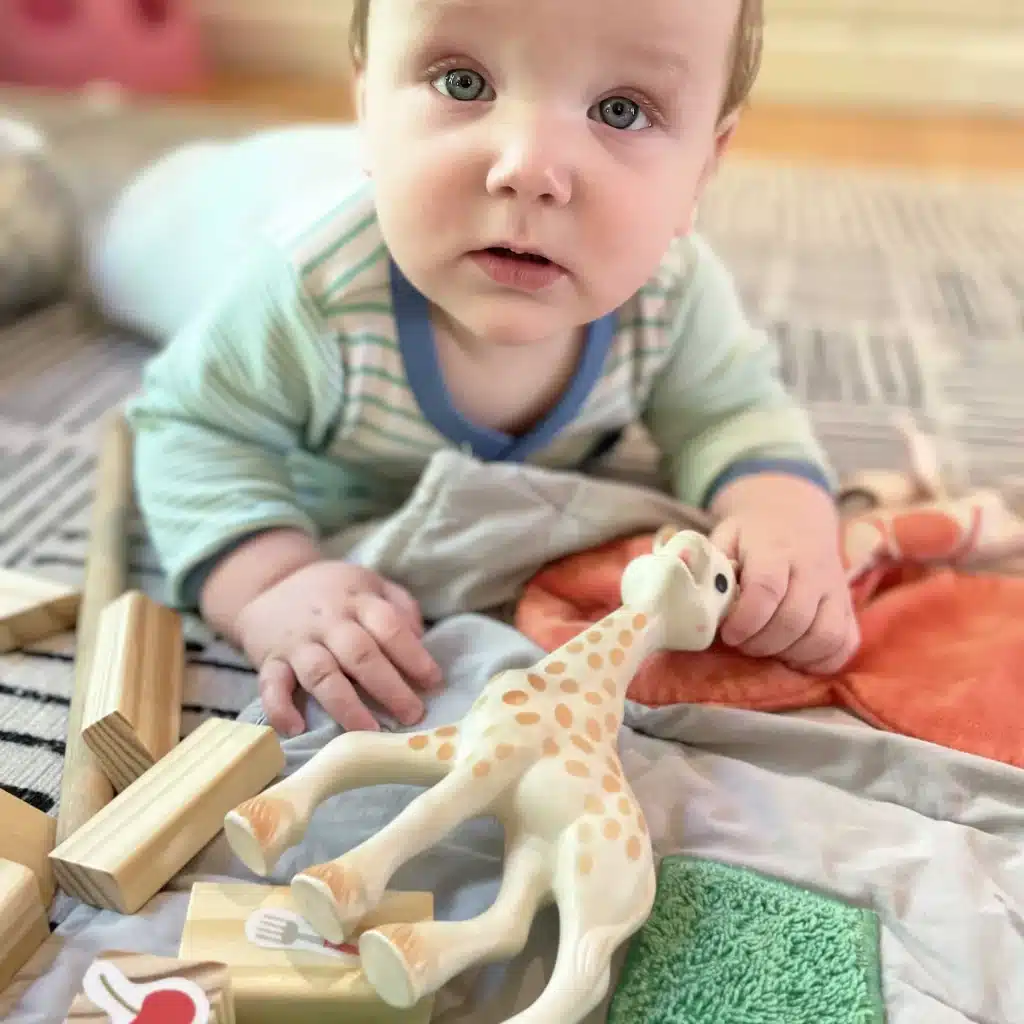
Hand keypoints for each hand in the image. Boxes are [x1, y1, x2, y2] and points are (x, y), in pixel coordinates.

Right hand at [234, 560, 442, 734]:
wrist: (269, 583)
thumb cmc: (334, 592)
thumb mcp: (370, 584)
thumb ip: (400, 607)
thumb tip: (421, 640)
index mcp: (357, 600)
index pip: (389, 626)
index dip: (413, 655)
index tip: (433, 681)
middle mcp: (328, 621)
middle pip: (360, 654)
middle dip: (388, 687)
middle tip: (412, 715)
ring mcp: (298, 642)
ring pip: (321, 674)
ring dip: (345, 705)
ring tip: (369, 731)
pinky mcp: (270, 660)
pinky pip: (270, 685)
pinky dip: (280, 708)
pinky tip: (297, 728)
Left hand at [709, 474, 858, 673]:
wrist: (796, 516)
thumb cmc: (751, 536)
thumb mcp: (724, 537)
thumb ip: (709, 564)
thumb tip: (690, 591)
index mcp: (776, 549)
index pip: (767, 588)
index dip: (746, 619)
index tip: (728, 634)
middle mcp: (812, 569)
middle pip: (794, 619)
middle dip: (762, 643)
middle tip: (741, 644)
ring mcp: (836, 590)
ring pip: (824, 636)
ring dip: (790, 655)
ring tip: (765, 649)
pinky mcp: (848, 608)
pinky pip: (845, 644)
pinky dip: (820, 661)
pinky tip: (793, 656)